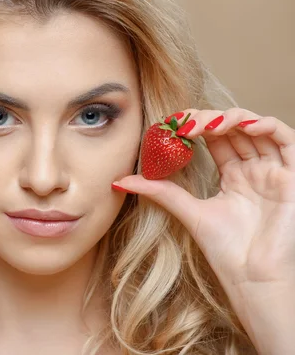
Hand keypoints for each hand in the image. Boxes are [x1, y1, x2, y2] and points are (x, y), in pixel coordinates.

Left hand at [113, 107, 294, 347]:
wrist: (250, 277)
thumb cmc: (225, 250)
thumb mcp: (187, 211)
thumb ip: (159, 191)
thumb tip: (119, 181)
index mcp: (233, 176)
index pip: (216, 138)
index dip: (197, 124)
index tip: (173, 125)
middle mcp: (254, 170)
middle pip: (234, 129)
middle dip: (209, 119)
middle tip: (185, 124)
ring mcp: (274, 172)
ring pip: (258, 129)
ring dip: (233, 118)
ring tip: (207, 124)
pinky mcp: (292, 177)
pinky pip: (287, 140)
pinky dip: (267, 125)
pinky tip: (243, 125)